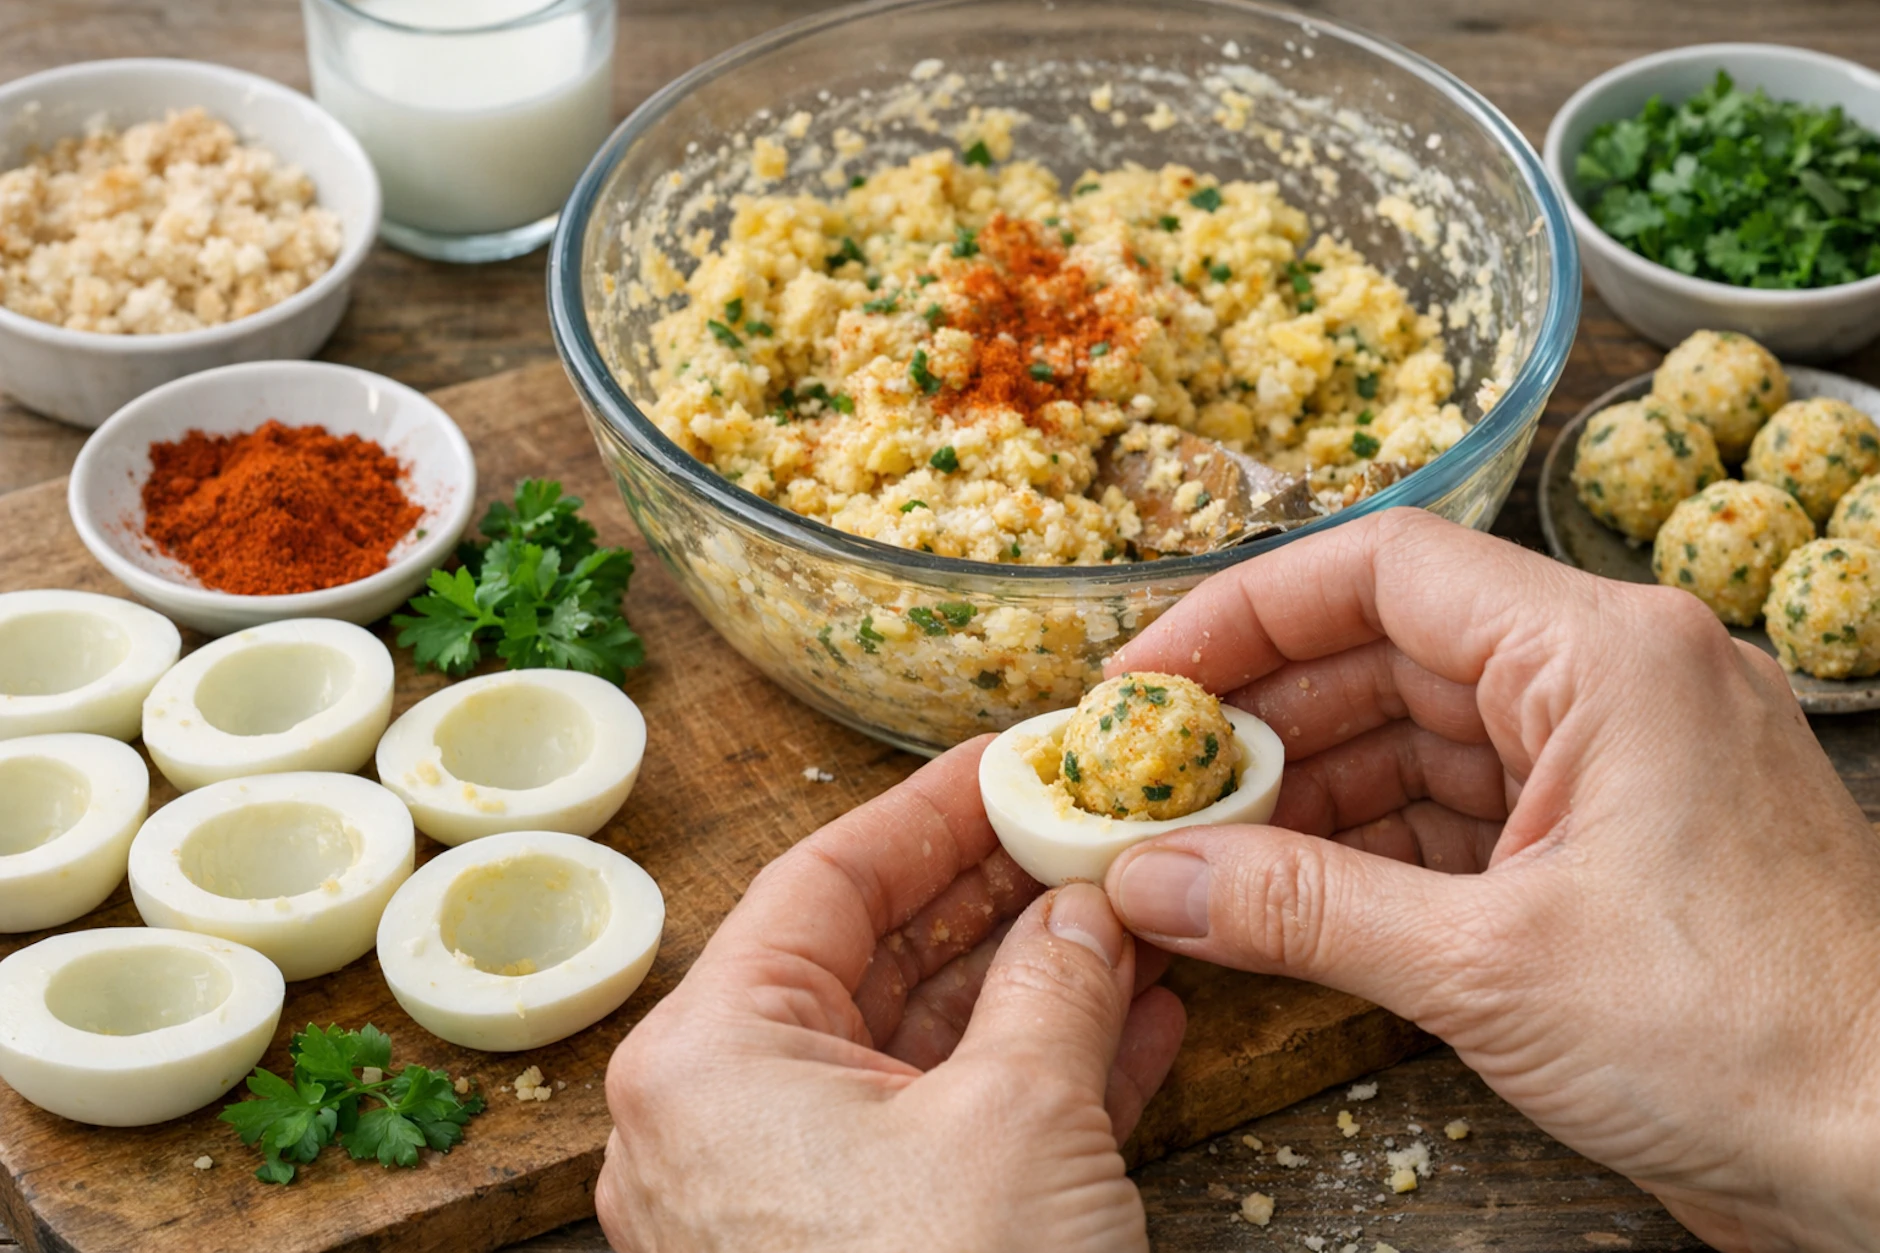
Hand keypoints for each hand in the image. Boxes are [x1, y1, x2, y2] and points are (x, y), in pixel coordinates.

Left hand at [596, 741, 1185, 1252]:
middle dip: (995, 895)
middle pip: (870, 958)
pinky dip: (1031, 1078)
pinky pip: (939, 1133)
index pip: (826, 880)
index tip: (1012, 758)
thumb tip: (1087, 904)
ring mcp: (782, 1196)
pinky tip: (1132, 1026)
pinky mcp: (852, 1252)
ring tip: (1127, 914)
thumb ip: (1057, 980)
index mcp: (710, 1060)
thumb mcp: (1024, 1121)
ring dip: (1031, 983)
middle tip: (1082, 831)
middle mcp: (720, 1122)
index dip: (932, 809)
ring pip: (917, 1048)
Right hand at [1102, 509, 1879, 1252]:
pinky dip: (1367, 850)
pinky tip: (1281, 893)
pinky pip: (1458, 816)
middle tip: (1146, 779)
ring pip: (1417, 739)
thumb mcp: (1492, 968)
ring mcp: (1613, 768)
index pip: (1385, 569)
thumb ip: (1304, 910)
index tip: (1145, 677)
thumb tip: (1154, 883)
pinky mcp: (1609, 850)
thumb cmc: (1755, 1040)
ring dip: (1305, 791)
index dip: (1244, 612)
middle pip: (1389, 652)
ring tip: (1192, 844)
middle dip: (1261, 717)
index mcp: (1605, 655)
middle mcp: (1611, 683)